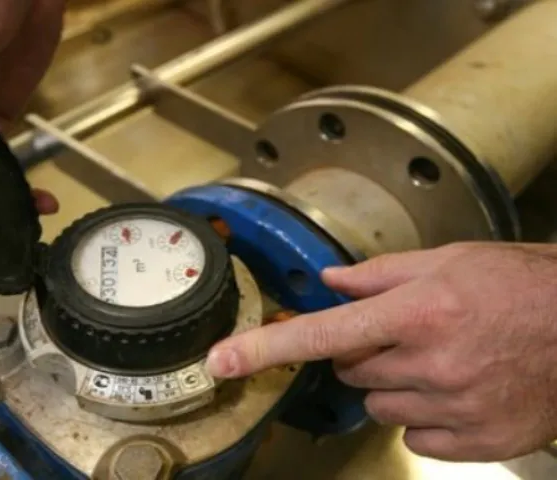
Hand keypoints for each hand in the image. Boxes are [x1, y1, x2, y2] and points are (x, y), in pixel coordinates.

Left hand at [206, 242, 556, 460]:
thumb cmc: (521, 285)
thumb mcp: (450, 261)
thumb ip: (381, 274)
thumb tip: (329, 282)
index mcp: (418, 312)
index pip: (322, 334)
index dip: (266, 349)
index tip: (222, 362)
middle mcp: (430, 364)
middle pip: (350, 371)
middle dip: (361, 353)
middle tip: (402, 334)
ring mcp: (454, 408)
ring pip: (378, 405)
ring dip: (392, 384)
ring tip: (437, 359)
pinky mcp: (476, 441)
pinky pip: (414, 436)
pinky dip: (422, 416)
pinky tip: (454, 390)